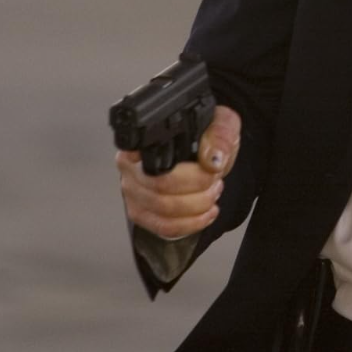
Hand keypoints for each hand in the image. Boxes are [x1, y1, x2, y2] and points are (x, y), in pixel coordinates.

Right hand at [116, 104, 240, 240]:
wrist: (205, 151)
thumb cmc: (204, 136)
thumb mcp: (220, 124)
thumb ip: (219, 136)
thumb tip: (212, 159)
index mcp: (143, 141)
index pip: (152, 160)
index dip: (184, 172)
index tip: (210, 170)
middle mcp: (130, 166)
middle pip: (159, 188)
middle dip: (197, 188)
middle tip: (215, 180)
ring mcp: (133, 192)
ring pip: (162, 211)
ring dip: (197, 206)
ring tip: (212, 193)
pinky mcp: (142, 213)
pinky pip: (163, 227)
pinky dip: (190, 224)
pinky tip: (206, 213)